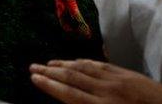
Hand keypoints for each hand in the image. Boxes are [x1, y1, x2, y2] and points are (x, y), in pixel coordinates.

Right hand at [30, 60, 161, 103]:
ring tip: (48, 63)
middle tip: (33, 67)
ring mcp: (119, 80)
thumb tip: (74, 100)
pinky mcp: (129, 75)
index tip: (34, 78)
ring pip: (85, 69)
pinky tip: (76, 61)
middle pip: (73, 79)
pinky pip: (101, 65)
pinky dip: (84, 62)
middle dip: (51, 72)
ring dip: (64, 65)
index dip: (50, 85)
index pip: (70, 94)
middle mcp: (108, 92)